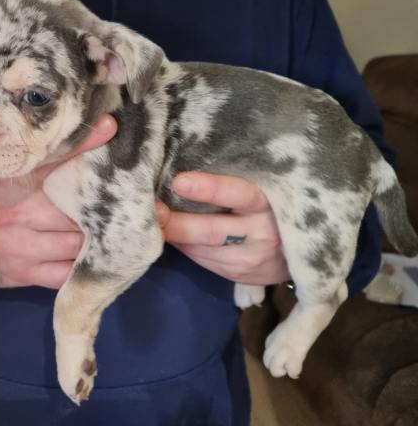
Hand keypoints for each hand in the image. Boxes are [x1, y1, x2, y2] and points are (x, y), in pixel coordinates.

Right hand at [0, 114, 117, 288]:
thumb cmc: (0, 199)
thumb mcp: (15, 171)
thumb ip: (50, 154)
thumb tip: (105, 124)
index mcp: (8, 180)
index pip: (51, 159)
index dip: (82, 146)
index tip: (109, 127)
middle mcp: (12, 212)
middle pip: (72, 209)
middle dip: (96, 206)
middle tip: (117, 197)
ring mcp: (17, 246)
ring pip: (76, 242)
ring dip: (93, 236)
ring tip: (106, 227)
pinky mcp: (24, 273)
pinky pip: (66, 273)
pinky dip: (82, 264)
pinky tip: (90, 254)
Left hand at [157, 172, 289, 284]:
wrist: (299, 253)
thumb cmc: (272, 208)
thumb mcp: (262, 191)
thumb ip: (232, 186)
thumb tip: (180, 178)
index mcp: (267, 203)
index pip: (240, 194)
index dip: (210, 189)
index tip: (179, 181)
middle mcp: (260, 233)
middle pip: (212, 231)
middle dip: (178, 223)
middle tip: (154, 211)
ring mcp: (248, 259)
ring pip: (201, 249)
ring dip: (173, 235)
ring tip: (153, 219)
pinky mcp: (237, 274)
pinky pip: (200, 258)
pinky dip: (182, 245)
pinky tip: (170, 234)